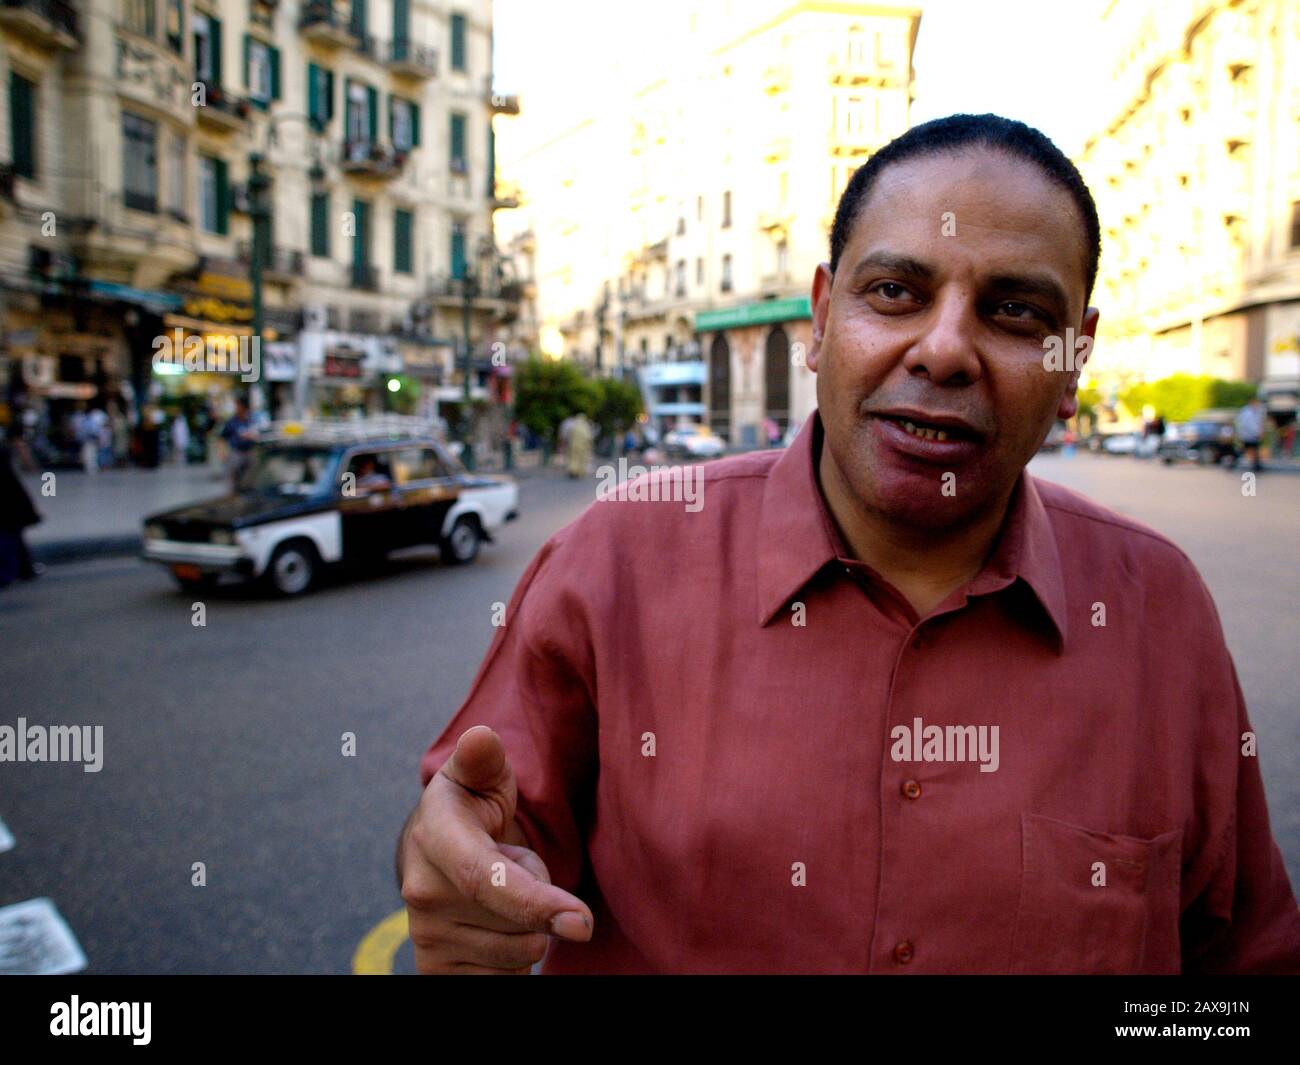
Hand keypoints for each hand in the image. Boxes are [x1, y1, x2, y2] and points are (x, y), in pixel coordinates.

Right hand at [399, 725, 593, 973]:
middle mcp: (422, 891)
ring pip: (519, 955)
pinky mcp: (434, 968)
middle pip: (521, 925)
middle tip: (514, 865)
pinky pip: (502, 981)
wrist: (435, 850)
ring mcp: (426, 934)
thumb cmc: (472, 804)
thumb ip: (484, 757)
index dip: (537, 903)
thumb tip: (480, 737)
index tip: (582, 921)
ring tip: (504, 891)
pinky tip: (498, 926)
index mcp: (435, 836)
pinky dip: (514, 959)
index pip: (488, 881)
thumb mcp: (481, 774)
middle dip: (539, 899)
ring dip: (527, 929)